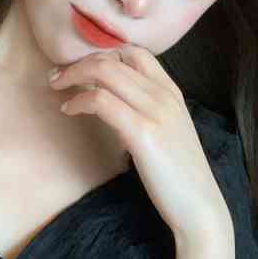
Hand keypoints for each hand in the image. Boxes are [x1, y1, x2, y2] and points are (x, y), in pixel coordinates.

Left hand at [48, 44, 232, 240]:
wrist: (200, 207)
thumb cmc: (178, 172)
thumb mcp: (166, 128)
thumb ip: (145, 107)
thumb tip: (108, 94)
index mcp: (171, 90)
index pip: (134, 51)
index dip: (102, 53)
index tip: (80, 67)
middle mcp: (164, 94)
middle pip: (112, 59)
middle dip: (78, 63)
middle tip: (57, 76)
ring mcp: (155, 111)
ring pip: (104, 72)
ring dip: (73, 75)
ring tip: (57, 87)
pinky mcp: (143, 132)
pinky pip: (101, 101)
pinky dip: (79, 100)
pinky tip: (69, 110)